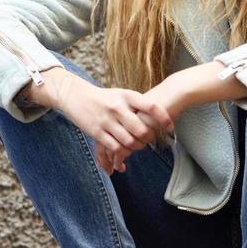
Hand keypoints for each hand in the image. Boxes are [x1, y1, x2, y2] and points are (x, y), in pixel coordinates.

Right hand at [49, 70, 175, 172]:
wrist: (77, 96)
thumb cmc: (105, 97)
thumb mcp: (122, 94)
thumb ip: (138, 104)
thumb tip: (161, 114)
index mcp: (127, 96)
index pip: (151, 107)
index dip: (163, 118)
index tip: (170, 127)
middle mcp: (118, 107)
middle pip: (141, 130)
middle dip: (148, 138)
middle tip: (149, 139)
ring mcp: (106, 120)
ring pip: (129, 141)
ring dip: (136, 147)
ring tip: (138, 146)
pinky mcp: (97, 132)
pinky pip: (115, 147)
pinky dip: (123, 153)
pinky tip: (125, 152)